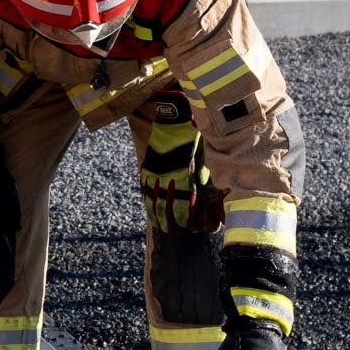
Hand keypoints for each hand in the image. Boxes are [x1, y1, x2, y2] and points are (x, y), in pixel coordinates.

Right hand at [140, 116, 214, 232]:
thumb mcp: (201, 157)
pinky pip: (144, 185)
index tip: (184, 226)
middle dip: (167, 219)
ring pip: (152, 197)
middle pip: (164, 203)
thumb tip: (204, 192)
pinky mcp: (148, 165)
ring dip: (154, 212)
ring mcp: (154, 171)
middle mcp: (167, 174)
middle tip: (168, 231)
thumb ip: (200, 176)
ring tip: (157, 224)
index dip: (183, 215)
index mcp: (183, 173)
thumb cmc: (192, 137)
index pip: (182, 200)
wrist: (173, 119)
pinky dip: (146, 197)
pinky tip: (147, 205)